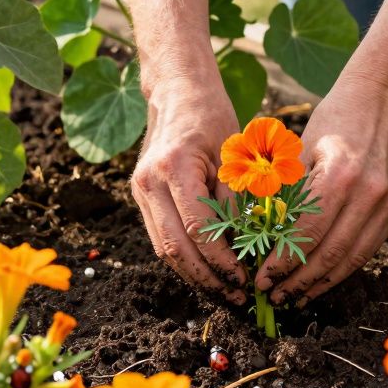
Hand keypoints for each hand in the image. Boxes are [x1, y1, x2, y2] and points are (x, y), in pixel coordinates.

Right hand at [132, 76, 248, 303]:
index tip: (245, 277)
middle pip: (175, 247)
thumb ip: (236, 199)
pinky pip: (161, 237)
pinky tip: (208, 269)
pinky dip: (184, 258)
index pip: (197, 228)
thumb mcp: (234, 154)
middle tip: (237, 294)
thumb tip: (248, 247)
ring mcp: (139, 191)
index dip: (221, 259)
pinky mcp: (140, 198)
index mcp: (173, 167)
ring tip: (224, 289)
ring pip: (164, 249)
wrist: (177, 93)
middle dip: (207, 277)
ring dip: (194, 274)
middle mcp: (148, 182)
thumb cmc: (212, 117)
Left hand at [257, 74, 387, 304]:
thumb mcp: (300, 148)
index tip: (261, 278)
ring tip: (296, 297)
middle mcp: (368, 193)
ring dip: (322, 284)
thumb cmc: (334, 117)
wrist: (383, 96)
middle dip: (298, 282)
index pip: (306, 233)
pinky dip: (344, 268)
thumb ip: (284, 191)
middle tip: (273, 297)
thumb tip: (259, 237)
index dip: (282, 262)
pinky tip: (323, 279)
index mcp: (339, 175)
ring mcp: (387, 203)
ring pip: (352, 258)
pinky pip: (368, 248)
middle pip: (330, 254)